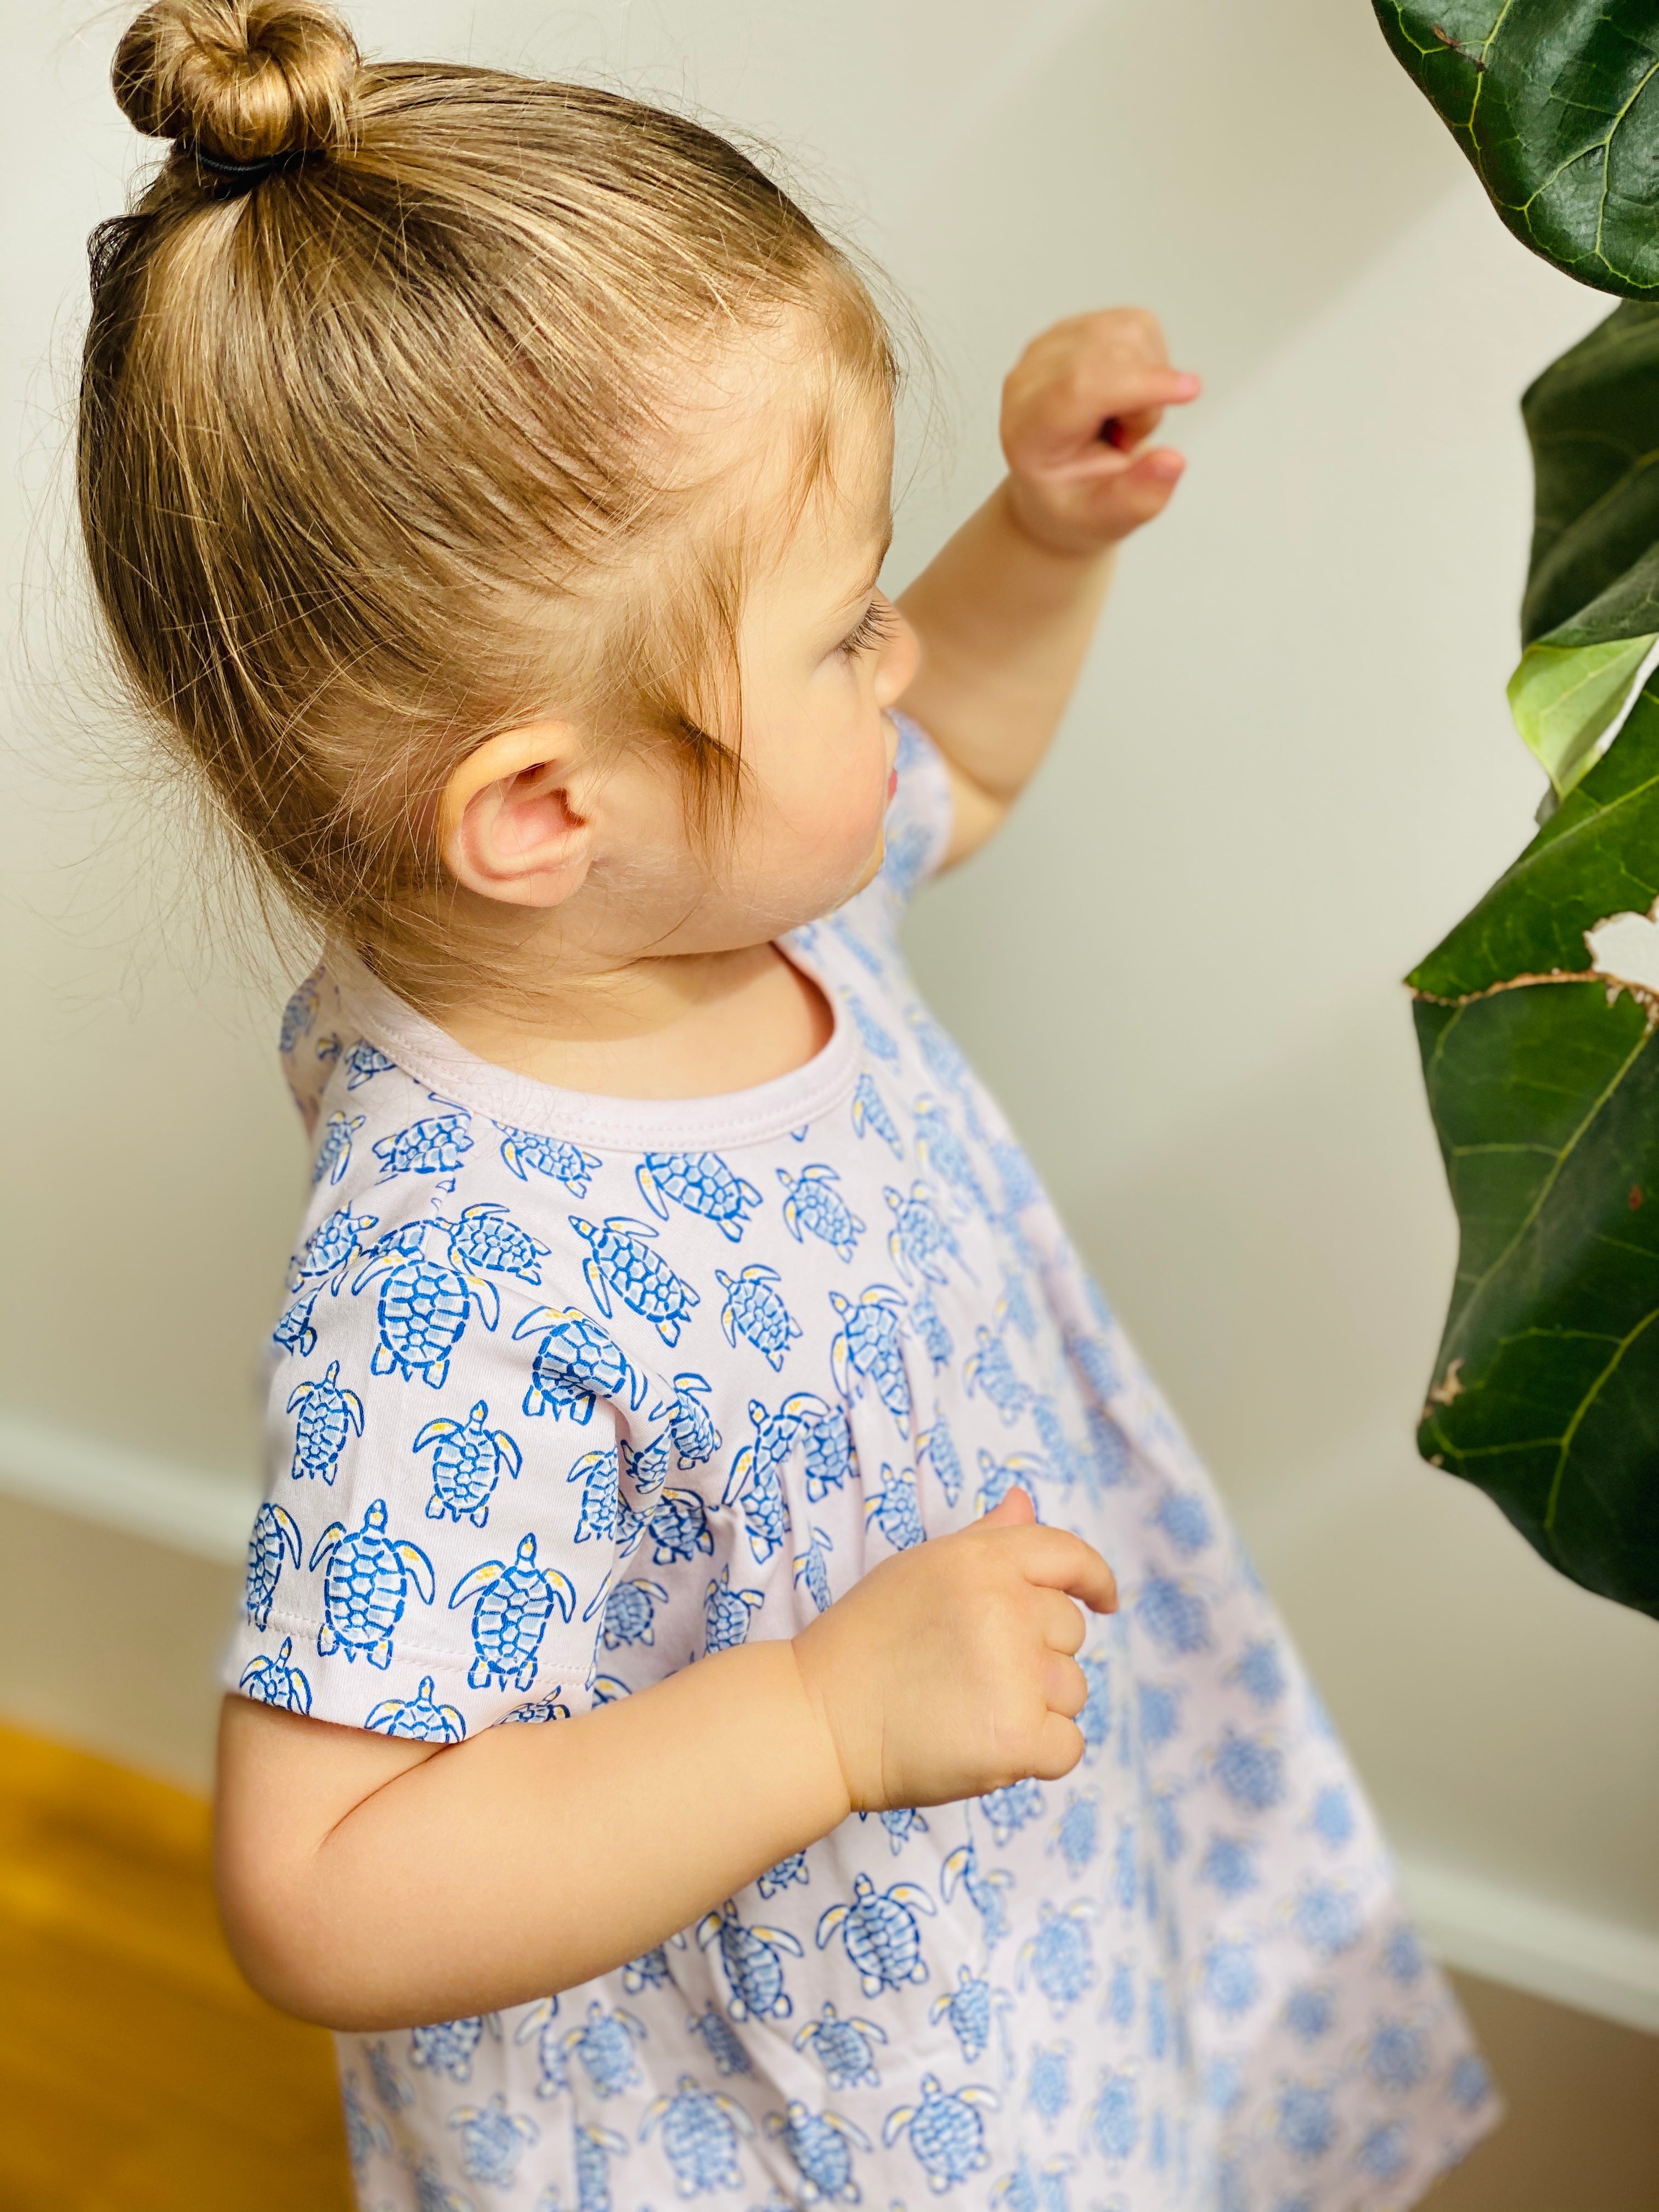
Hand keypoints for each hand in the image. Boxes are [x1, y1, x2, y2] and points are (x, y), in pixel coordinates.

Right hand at [791, 1487, 1117, 1813]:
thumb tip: (1024, 1500)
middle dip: (1037, 1652)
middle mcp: (1007, 1608)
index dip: (1094, 1578)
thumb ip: (984, 1538)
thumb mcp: (920, 1568)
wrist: (818, 1718)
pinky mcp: (1016, 1738)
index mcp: (983, 1560)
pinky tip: (987, 1745)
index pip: (1067, 1554)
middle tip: (971, 1671)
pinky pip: (1068, 1746)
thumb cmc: (866, 1641)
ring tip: (968, 1708)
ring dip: (1036, 1705)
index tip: (1102, 1600)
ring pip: (1072, 1690)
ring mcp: (1015, 1674)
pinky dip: (1038, 1755)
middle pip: (1070, 1631)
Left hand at [999, 309, 1199, 557]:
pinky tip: (1127, 393)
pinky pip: (1139, 325)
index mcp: (1028, 430)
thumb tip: (1172, 462)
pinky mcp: (1080, 326)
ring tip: (1123, 420)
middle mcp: (1031, 377)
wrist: (1059, 484)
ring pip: (1131, 332)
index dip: (1139, 384)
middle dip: (1147, 398)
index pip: (1080, 387)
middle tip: (1127, 440)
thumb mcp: (1102, 521)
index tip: (1190, 390)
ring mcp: (1053, 344)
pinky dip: (1149, 360)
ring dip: (1149, 378)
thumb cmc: (1074, 501)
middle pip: (1113, 353)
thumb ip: (1136, 498)